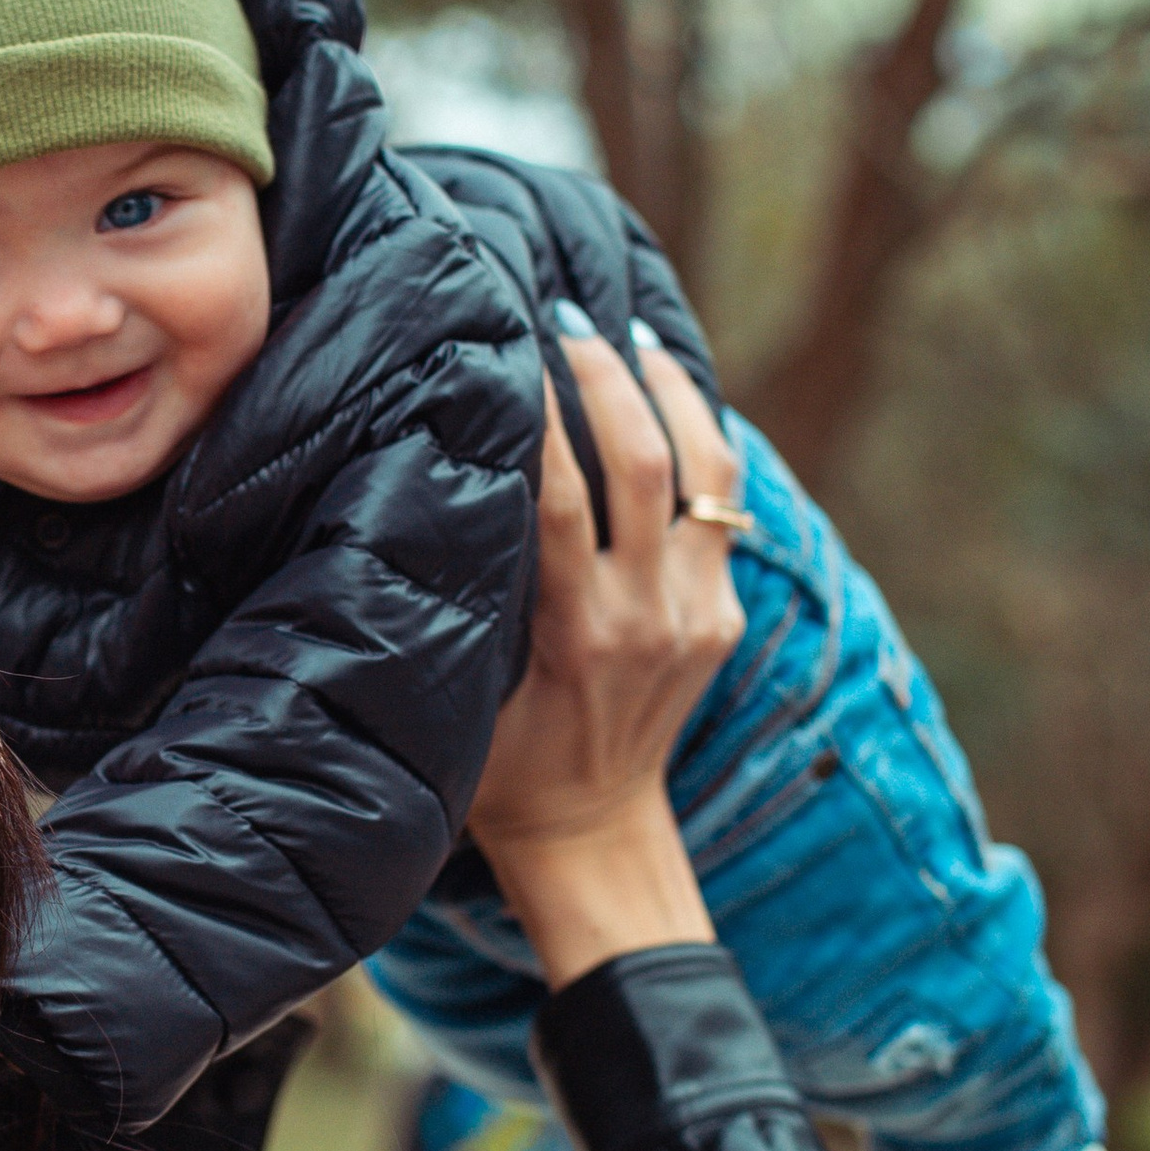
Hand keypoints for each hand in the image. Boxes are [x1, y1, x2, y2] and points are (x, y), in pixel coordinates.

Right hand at [469, 329, 746, 987]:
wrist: (594, 833)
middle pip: (644, 463)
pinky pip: (721, 502)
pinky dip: (695, 439)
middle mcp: (649, 617)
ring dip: (669, 391)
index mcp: (578, 636)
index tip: (509, 347)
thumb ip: (465, 608)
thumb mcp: (464, 697)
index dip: (538, 415)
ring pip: (705, 470)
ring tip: (629, 334)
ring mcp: (699, 614)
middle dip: (606, 376)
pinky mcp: (724, 614)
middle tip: (566, 317)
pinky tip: (662, 396)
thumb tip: (425, 497)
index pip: (560, 497)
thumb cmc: (500, 768)